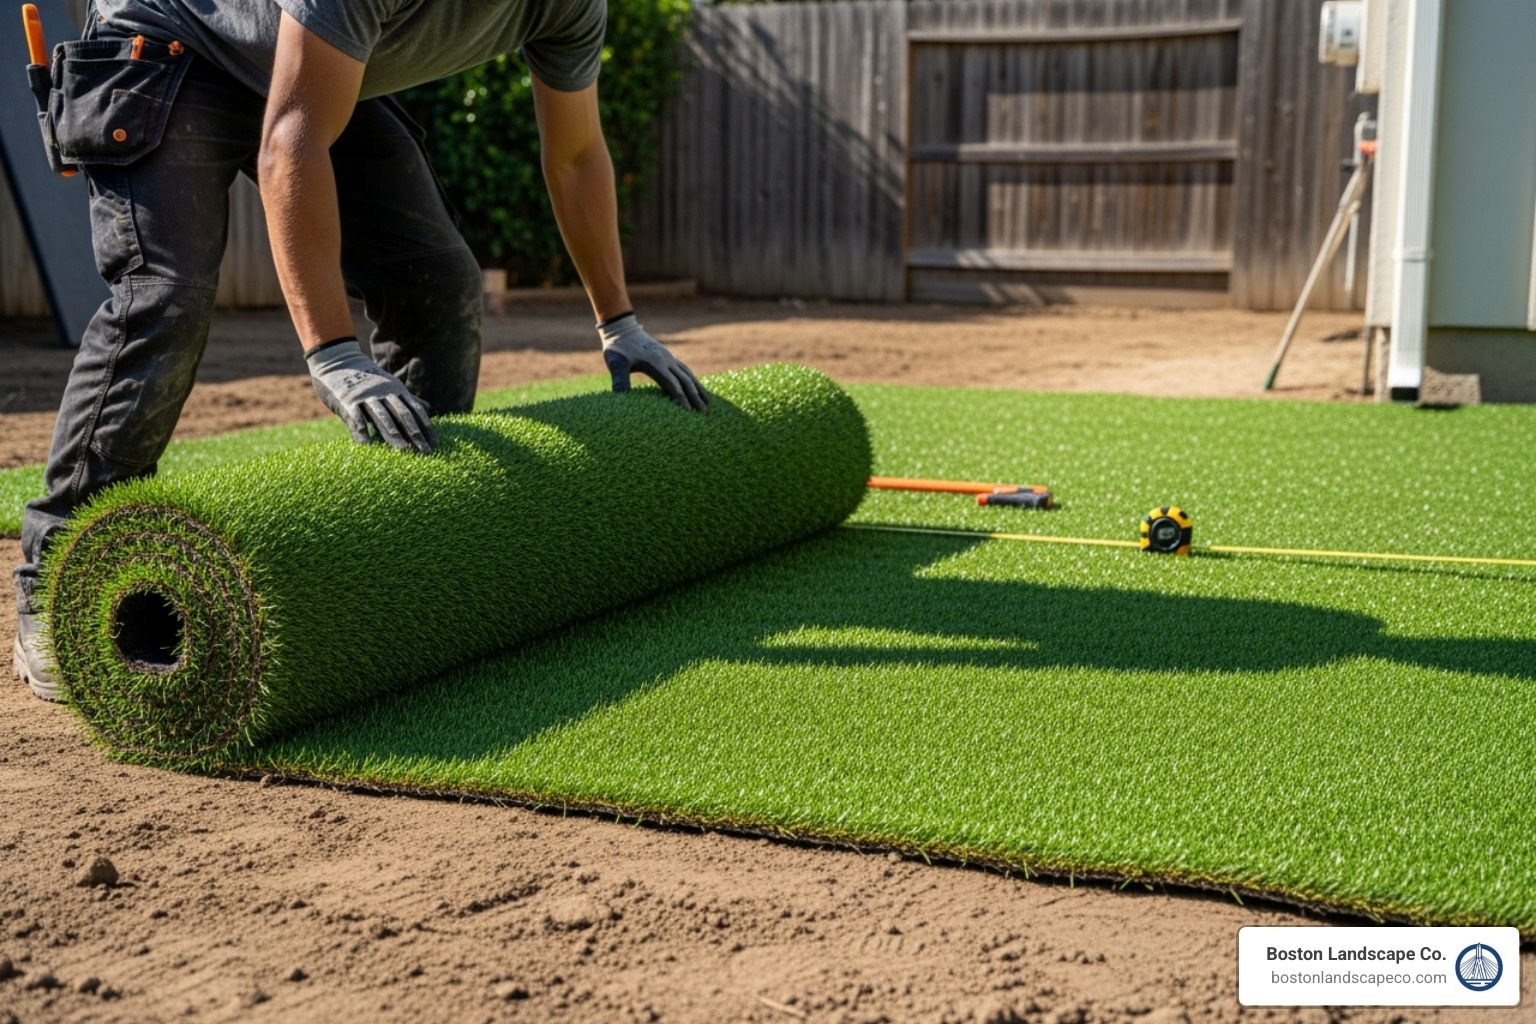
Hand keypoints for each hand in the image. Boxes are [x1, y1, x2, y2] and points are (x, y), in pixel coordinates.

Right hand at [306, 339, 438, 453]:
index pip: (415, 410)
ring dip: (393, 433)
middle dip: (415, 433)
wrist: (336, 360)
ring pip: (382, 416)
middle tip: (426, 452)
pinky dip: (362, 429)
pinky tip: (367, 444)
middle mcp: (384, 392)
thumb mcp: (389, 386)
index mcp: (396, 390)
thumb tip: (429, 409)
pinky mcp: (347, 400)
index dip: (426, 427)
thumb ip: (407, 399)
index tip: (435, 444)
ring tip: (403, 450)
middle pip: (402, 414)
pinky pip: (356, 416)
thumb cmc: (365, 378)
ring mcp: (366, 396)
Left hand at [599, 314, 707, 411]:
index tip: (690, 412)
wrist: (622, 329)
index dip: (682, 399)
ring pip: (688, 375)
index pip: (673, 385)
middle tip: (705, 413)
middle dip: (696, 397)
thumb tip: (619, 398)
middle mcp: (666, 360)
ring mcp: (669, 357)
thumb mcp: (615, 364)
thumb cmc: (617, 348)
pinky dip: (692, 379)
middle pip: (685, 381)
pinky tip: (696, 386)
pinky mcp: (667, 357)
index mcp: (656, 363)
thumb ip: (619, 380)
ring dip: (698, 388)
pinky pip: (684, 369)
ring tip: (708, 402)